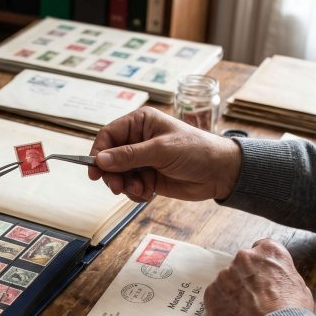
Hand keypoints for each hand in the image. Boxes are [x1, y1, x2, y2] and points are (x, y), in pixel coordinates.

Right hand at [89, 107, 241, 201]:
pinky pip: (130, 186)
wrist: (221, 173)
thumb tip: (100, 160)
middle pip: (109, 157)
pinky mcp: (148, 176)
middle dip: (112, 174)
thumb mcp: (161, 150)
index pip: (109, 135)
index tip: (95, 172)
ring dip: (124, 185)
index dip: (98, 152)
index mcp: (140, 122)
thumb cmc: (196, 150)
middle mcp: (139, 139)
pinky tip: (148, 193)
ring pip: (118, 174)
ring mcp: (143, 159)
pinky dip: (134, 192)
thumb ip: (129, 156)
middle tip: (117, 187)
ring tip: (140, 189)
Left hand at [203, 239, 313, 315]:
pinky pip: (216, 296)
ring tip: (246, 312)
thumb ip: (283, 276)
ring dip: (233, 292)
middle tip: (255, 299)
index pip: (261, 249)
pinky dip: (222, 306)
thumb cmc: (292, 313)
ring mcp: (225, 275)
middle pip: (242, 265)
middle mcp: (244, 257)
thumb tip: (278, 281)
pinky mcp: (211, 292)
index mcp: (269, 251)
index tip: (263, 277)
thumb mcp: (299, 287)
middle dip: (246, 278)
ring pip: (227, 281)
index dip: (262, 266)